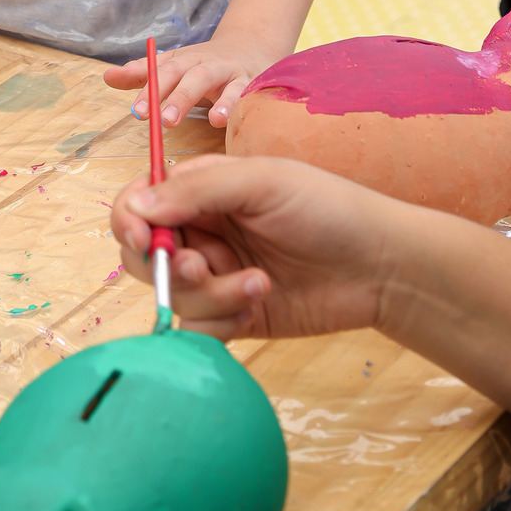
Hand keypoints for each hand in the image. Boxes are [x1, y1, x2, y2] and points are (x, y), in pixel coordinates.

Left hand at [102, 31, 272, 126]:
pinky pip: (251, 96)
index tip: (137, 112)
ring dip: (221, 102)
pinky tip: (237, 121)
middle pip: (193, 77)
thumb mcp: (173, 65)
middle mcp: (208, 64)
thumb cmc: (203, 64)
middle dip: (179, 97)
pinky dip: (244, 107)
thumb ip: (142, 73)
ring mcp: (233, 74)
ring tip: (213, 120)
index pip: (165, 71)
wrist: (250, 47)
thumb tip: (107, 77)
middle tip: (165, 121)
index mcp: (185, 60)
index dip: (150, 90)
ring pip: (226, 85)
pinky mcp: (254, 86)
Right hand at [111, 154, 389, 339]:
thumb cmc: (326, 207)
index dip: (129, 220)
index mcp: (202, 190)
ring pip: (175, 294)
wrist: (381, 266)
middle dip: (168, 264)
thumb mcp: (261, 182)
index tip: (141, 238)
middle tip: (203, 266)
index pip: (140, 202)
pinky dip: (222, 320)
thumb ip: (197, 191)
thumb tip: (137, 206)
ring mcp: (217, 274)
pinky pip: (200, 328)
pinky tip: (260, 301)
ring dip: (211, 294)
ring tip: (257, 283)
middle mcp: (203, 231)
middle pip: (145, 254)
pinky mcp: (234, 314)